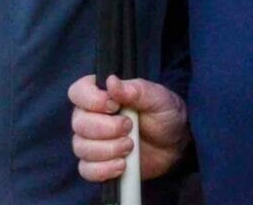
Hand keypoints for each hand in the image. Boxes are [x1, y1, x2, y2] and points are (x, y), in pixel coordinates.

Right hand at [68, 74, 188, 183]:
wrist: (174, 145)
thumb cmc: (164, 115)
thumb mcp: (158, 98)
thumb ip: (136, 90)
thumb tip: (111, 81)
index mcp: (102, 94)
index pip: (78, 92)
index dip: (92, 101)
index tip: (115, 106)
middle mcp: (90, 116)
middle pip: (78, 123)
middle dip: (106, 129)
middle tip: (130, 128)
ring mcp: (91, 142)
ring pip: (81, 148)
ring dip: (108, 150)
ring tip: (130, 147)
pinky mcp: (97, 164)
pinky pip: (86, 170)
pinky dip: (104, 169)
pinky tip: (122, 165)